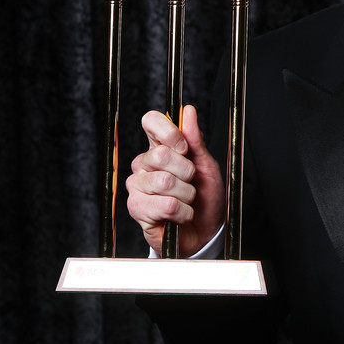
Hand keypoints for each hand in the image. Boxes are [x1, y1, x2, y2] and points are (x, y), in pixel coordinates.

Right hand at [126, 105, 225, 256]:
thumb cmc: (205, 198)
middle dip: (187, 171)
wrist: (204, 232)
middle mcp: (144, 165)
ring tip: (187, 201)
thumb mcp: (206, 166)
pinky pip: (165, 205)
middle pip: (161, 155)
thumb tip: (187, 111)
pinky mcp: (137, 209)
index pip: (151, 122)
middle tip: (191, 182)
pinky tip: (181, 215)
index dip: (169, 132)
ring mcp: (138, 187)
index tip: (184, 147)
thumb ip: (196, 140)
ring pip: (165, 182)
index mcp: (160, 149)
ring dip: (187, 195)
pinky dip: (183, 212)